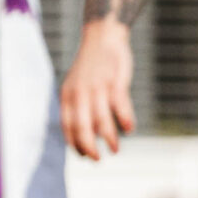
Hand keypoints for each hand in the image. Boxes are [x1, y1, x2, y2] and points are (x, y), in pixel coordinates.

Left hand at [60, 21, 136, 159]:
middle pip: (82, 128)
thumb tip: (86, 132)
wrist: (102, 37)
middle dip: (89, 148)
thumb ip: (77, 105)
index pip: (67, 126)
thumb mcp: (76, 84)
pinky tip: (129, 129)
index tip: (84, 156)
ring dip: (109, 139)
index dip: (75, 144)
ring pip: (102, 121)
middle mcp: (79, 93)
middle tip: (97, 159)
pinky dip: (125, 121)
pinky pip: (120, 107)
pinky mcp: (115, 83)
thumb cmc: (91, 65)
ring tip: (115, 150)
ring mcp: (98, 88)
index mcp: (67, 95)